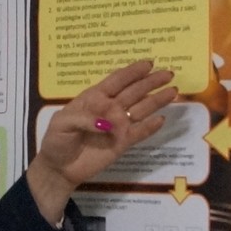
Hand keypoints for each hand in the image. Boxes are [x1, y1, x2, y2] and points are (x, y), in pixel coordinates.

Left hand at [25, 59, 177, 223]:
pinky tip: (161, 119)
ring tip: (173, 92)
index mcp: (94, 98)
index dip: (132, 72)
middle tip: (169, 73)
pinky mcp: (123, 143)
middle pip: (134, 92)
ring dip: (156, 101)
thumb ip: (84, 119)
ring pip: (141, 109)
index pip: (117, 81)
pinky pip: (139, 133)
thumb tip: (108, 124)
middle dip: (151, 82)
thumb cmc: (57, 140)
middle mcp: (110, 108)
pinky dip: (150, 127)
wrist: (59, 167)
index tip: (148, 64)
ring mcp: (118, 126)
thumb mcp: (62, 123)